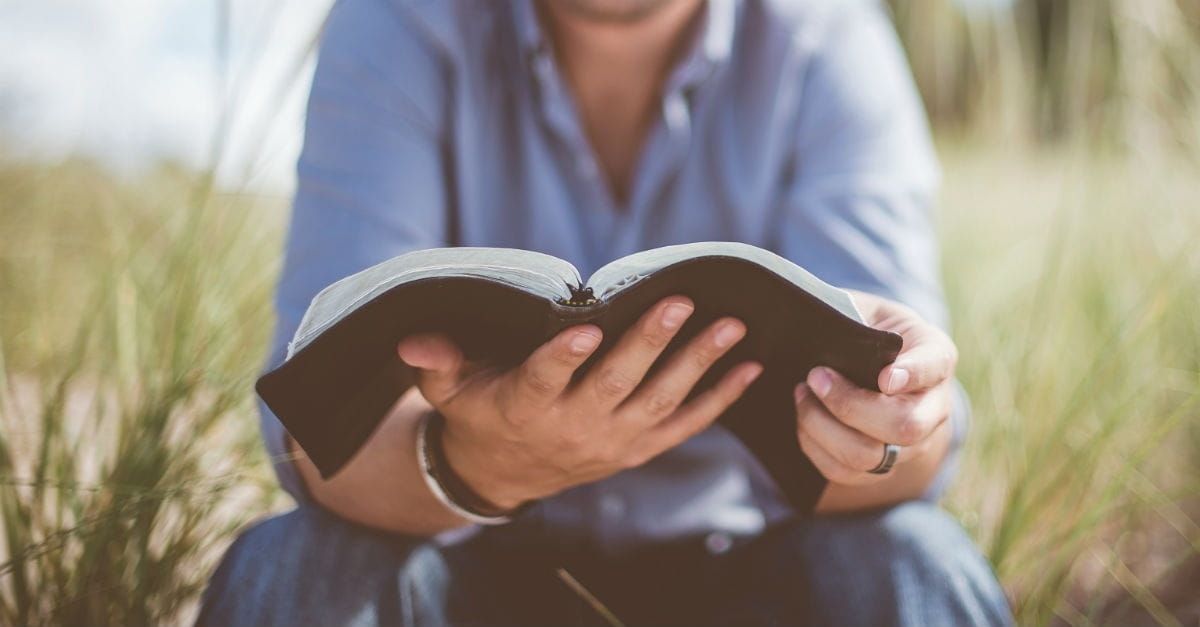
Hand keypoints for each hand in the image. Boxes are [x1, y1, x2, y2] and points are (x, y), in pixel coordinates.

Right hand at [397, 296, 762, 510]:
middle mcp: (573, 426)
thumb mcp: (449, 389)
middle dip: (649, 343)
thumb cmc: (479, 410)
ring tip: (731, 326)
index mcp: (524, 405)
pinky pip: (684, 424)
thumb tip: (413, 341)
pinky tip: (749, 368)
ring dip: (697, 363)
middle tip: (679, 302)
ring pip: (659, 400)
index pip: (544, 380)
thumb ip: (436, 363)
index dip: (562, 357)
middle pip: (615, 384)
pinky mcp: (638, 447)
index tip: (583, 330)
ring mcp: (612, 439)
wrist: (505, 472)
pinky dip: (718, 399)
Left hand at [795, 290, 956, 485]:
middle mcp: (933, 407)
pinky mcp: (879, 466)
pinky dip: (814, 446)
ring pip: (871, 456)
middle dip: (850, 405)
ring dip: (824, 428)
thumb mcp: (866, 309)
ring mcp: (910, 444)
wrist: (875, 364)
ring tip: (802, 394)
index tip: (884, 377)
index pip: (935, 365)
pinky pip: (845, 472)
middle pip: (904, 426)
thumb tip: (820, 325)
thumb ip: (851, 315)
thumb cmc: (866, 329)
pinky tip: (803, 417)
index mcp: (936, 356)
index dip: (914, 374)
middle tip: (815, 376)